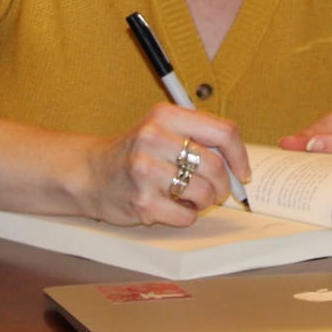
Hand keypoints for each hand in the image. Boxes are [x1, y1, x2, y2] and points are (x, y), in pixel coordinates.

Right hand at [80, 103, 250, 225]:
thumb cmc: (135, 152)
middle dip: (223, 185)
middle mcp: (154, 139)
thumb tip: (239, 164)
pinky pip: (186, 215)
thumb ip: (199, 136)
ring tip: (192, 197)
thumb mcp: (162, 128)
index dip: (240, 155)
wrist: (90, 174)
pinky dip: (187, 215)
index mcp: (165, 116)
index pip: (223, 132)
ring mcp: (146, 171)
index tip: (242, 171)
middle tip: (217, 190)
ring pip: (204, 192)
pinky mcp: (142, 201)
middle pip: (216, 166)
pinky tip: (173, 206)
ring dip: (205, 201)